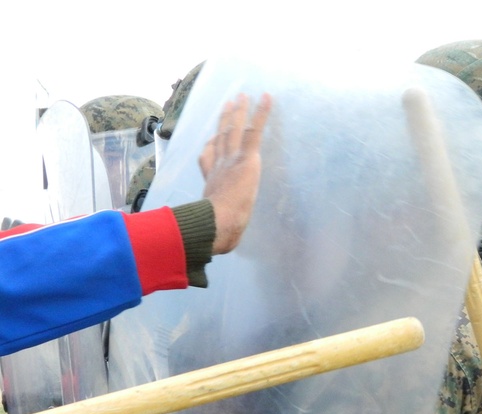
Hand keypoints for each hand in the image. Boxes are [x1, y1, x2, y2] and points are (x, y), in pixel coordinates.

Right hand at [199, 93, 272, 254]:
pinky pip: (255, 130)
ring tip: (242, 95)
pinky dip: (261, 113)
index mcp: (212, 182)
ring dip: (239, 110)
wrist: (217, 223)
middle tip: (227, 104)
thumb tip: (216, 246)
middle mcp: (219, 166)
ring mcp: (231, 160)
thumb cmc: (216, 231)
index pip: (209, 159)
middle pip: (220, 137)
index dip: (211, 146)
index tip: (211, 137)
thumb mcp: (216, 228)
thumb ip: (217, 229)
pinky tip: (266, 98)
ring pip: (234, 128)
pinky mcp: (247, 158)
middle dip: (224, 120)